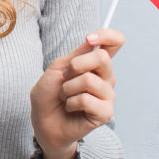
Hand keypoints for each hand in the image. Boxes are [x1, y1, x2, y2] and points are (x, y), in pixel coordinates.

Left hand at [29, 28, 124, 158]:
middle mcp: (106, 78)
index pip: (115, 42)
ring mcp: (107, 96)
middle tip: (65, 78)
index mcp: (96, 64)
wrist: (43, 122)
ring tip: (65, 97)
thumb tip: (92, 41)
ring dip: (68, 88)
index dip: (107, 35)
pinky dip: (71, 103)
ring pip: (89, 80)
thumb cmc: (49, 96)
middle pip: (102, 58)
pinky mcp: (106, 113)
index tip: (89, 39)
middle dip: (75, 65)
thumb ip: (75, 55)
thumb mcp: (57, 70)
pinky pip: (87, 99)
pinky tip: (70, 108)